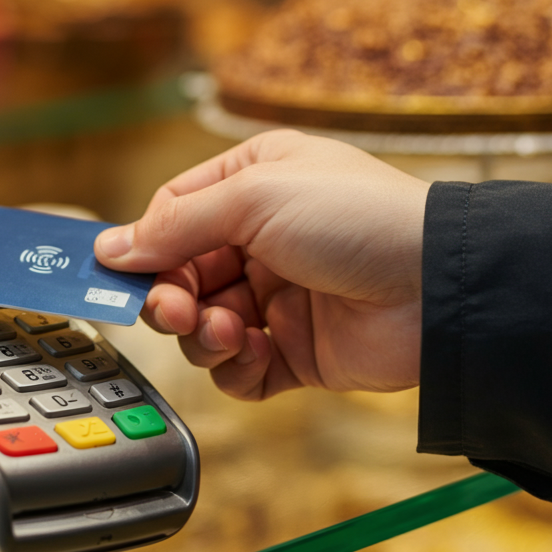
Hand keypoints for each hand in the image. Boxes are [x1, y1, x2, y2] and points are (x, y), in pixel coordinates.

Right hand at [94, 130, 428, 399]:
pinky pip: (239, 369)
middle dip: (170, 297)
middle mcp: (263, 237)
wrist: (441, 289)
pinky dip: (235, 367)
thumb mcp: (255, 198)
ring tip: (228, 331)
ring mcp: (281, 296)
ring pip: (203, 324)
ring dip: (202, 333)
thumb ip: (175, 225)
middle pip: (181, 275)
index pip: (173, 214)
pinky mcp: (298, 351)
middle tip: (175, 311)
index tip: (121, 273)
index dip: (145, 246)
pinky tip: (254, 353)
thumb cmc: (359, 219)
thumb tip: (109, 248)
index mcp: (255, 183)